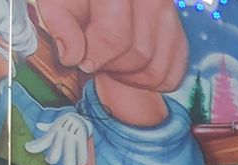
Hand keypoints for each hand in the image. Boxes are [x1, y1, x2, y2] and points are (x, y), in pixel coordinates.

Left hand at [26, 115, 93, 164]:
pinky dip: (82, 157)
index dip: (35, 146)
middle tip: (51, 161)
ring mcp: (72, 135)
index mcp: (55, 131)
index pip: (44, 140)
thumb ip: (47, 127)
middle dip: (53, 156)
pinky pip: (82, 149)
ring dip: (70, 160)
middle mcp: (62, 133)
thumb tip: (38, 125)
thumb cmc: (68, 122)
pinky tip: (81, 164)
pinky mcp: (82, 136)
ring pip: (69, 149)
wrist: (81, 115)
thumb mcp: (57, 124)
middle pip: (56, 147)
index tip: (28, 148)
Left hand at [38, 0, 187, 95]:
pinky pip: (172, 77)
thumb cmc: (78, 0)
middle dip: (113, 67)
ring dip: (130, 78)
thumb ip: (59, 24)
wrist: (105, 0)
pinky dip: (150, 84)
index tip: (80, 62)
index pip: (115, 37)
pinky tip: (129, 69)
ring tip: (110, 63)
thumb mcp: (58, 2)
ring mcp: (170, 16)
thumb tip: (72, 57)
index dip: (95, 57)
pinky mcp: (179, 35)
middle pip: (139, 55)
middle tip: (95, 59)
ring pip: (156, 70)